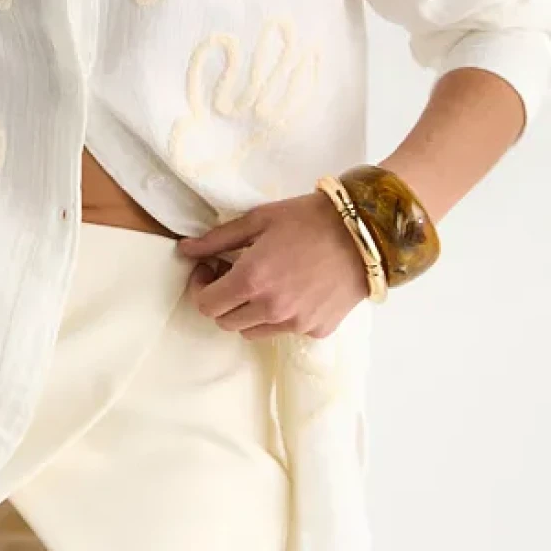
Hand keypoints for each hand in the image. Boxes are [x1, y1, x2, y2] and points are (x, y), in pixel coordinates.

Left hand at [175, 190, 370, 339]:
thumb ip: (217, 239)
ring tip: (262, 281)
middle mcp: (271, 310)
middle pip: (225, 322)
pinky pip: (285, 330)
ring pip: (252, 331)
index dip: (201, 287)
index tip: (210, 268)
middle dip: (221, 299)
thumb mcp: (258, 220)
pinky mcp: (317, 331)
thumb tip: (185, 250)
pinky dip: (279, 315)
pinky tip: (292, 287)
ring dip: (247, 310)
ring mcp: (296, 325)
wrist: (365, 232)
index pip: (206, 305)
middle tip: (233, 271)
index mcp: (251, 281)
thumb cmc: (308, 218)